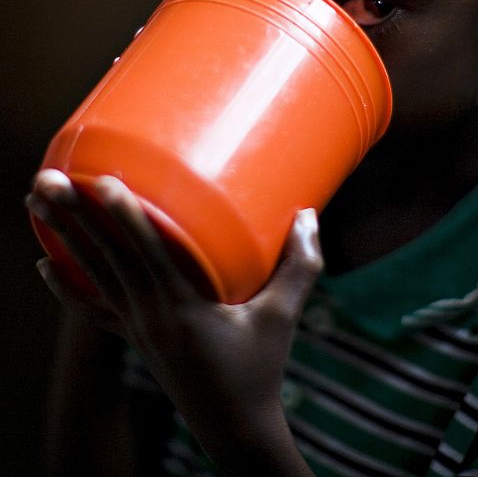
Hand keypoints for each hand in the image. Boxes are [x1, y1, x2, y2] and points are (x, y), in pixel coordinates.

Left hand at [26, 169, 321, 473]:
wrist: (234, 427)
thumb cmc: (260, 368)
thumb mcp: (283, 315)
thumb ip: (300, 264)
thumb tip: (310, 214)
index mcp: (183, 308)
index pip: (146, 255)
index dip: (124, 217)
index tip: (101, 181)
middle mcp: (149, 315)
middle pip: (103, 258)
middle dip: (72, 217)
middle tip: (43, 181)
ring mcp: (136, 328)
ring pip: (91, 276)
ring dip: (62, 238)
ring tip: (35, 203)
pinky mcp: (134, 337)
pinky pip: (92, 308)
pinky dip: (66, 286)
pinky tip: (44, 265)